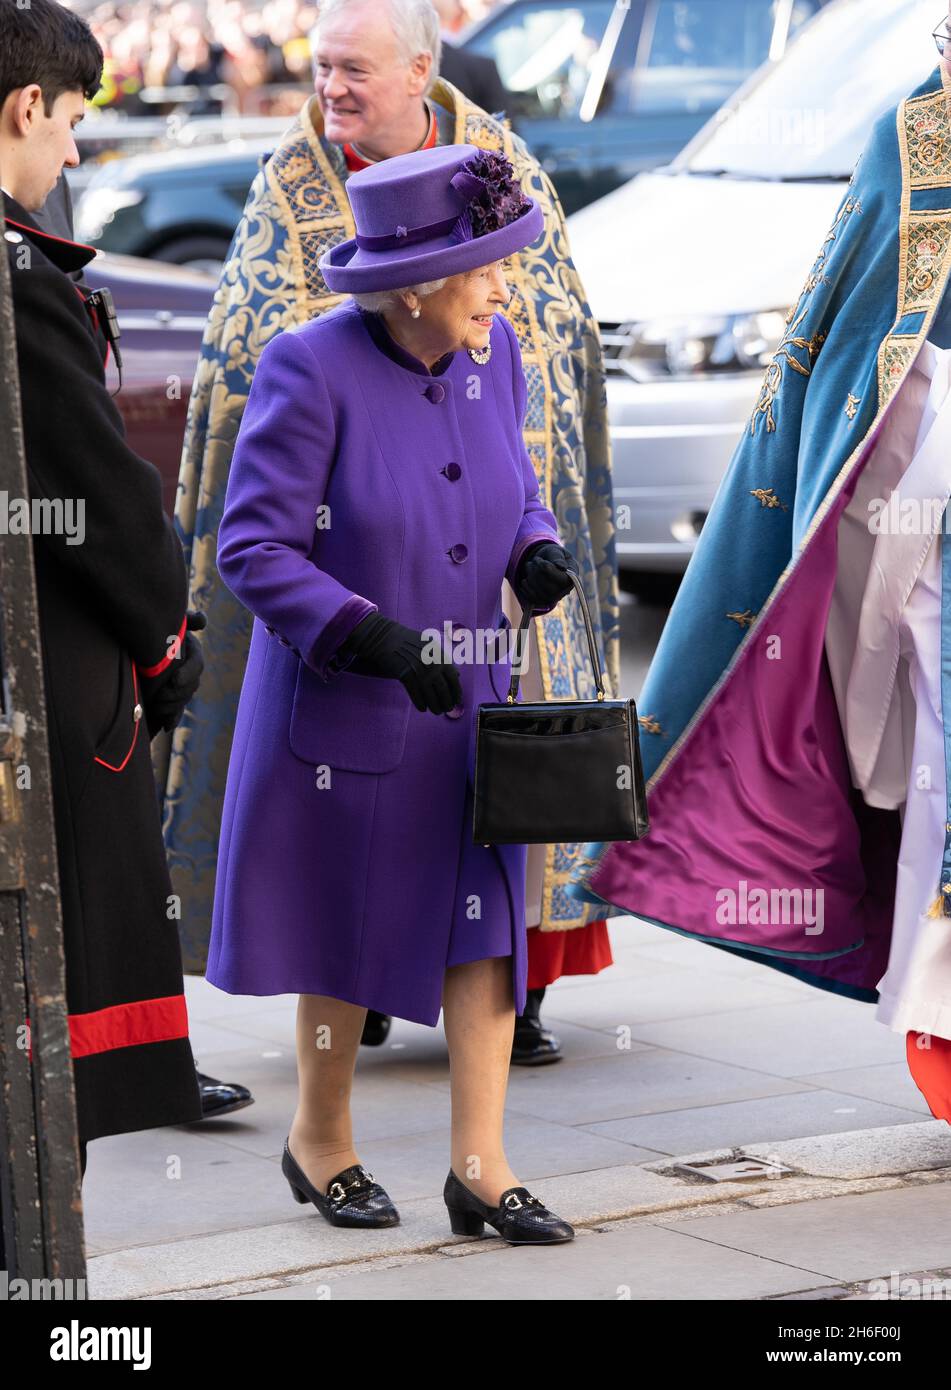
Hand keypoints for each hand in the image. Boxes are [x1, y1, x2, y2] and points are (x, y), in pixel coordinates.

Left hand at [142, 611, 205, 736]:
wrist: (126, 642)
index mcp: (190, 649)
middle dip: (177, 694)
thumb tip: (202, 620)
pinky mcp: (169, 699)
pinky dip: (171, 719)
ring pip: (183, 700)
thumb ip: (185, 619)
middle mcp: (187, 668)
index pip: (197, 663)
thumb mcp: (165, 621)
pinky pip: (175, 712)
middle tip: (159, 696)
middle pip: (191, 685)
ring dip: (173, 706)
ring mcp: (178, 685)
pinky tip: (165, 726)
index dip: (189, 672)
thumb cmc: (147, 627)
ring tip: (157, 708)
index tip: (174, 679)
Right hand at [337, 612, 461, 714]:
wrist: (388, 639)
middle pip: (443, 690)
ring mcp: (419, 671)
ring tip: (437, 711)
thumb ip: (445, 660)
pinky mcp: (405, 676)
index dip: (456, 693)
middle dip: (446, 703)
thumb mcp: (432, 646)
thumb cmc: (411, 642)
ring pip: (430, 695)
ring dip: (435, 706)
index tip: (457, 701)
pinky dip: (420, 704)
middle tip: (447, 709)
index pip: (454, 679)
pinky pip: (415, 695)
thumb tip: (457, 675)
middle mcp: (432, 665)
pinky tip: (423, 708)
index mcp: (441, 657)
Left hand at [513, 542, 578, 609]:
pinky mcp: (542, 602)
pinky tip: (526, 578)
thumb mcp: (555, 551)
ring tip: (530, 566)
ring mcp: (553, 599)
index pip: (561, 580)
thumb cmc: (552, 556)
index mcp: (571, 578)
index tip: (541, 561)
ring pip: (537, 591)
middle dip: (536, 570)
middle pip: (547, 586)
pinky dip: (525, 585)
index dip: (547, 569)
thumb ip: (557, 557)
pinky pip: (530, 597)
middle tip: (535, 560)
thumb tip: (562, 566)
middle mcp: (564, 591)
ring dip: (530, 575)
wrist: (544, 563)